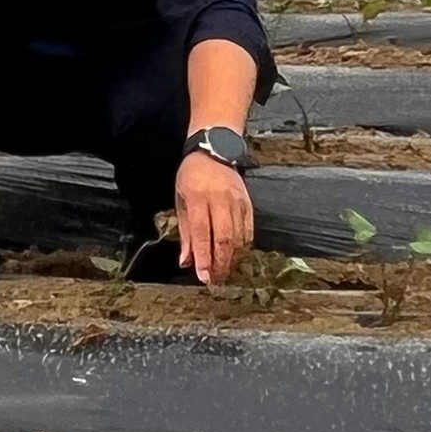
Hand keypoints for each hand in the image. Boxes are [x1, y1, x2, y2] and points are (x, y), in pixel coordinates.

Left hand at [176, 150, 255, 284]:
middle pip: (223, 237)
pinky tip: (238, 255)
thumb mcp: (181, 200)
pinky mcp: (247, 201)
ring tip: (225, 272)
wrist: (214, 151)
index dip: (203, 256)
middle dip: (220, 262)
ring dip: (232, 258)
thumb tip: (186, 261)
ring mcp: (236, 200)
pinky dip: (244, 245)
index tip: (203, 276)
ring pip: (238, 235)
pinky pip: (248, 228)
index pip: (202, 233)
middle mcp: (219, 199)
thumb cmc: (192, 177)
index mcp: (198, 197)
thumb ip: (186, 232)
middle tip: (216, 280)